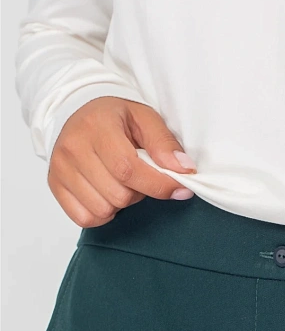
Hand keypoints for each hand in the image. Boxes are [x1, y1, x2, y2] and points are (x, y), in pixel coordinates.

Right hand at [47, 96, 197, 227]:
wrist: (78, 112)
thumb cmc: (115, 118)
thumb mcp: (144, 118)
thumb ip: (164, 143)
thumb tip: (184, 170)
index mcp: (97, 127)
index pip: (128, 169)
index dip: (159, 185)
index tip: (179, 188)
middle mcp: (72, 148)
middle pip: (118, 194)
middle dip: (139, 192)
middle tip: (140, 176)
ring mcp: (60, 169)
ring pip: (102, 209)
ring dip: (120, 203)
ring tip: (120, 182)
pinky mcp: (55, 186)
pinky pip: (85, 218)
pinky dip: (102, 213)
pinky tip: (106, 194)